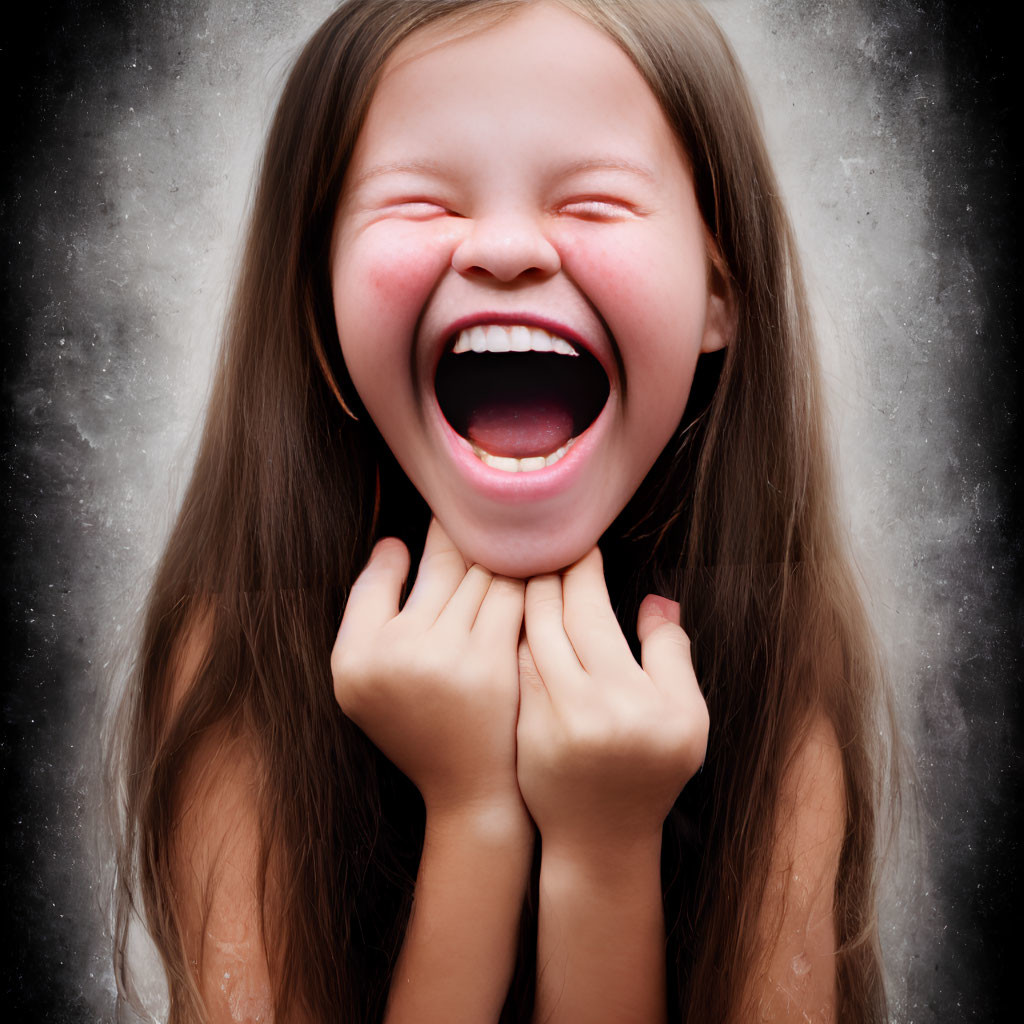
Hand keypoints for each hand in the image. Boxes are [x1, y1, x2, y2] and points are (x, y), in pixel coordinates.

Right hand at [331, 518, 526, 820]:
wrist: (469, 785)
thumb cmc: (418, 722)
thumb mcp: (365, 677)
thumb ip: (370, 606)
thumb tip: (394, 541)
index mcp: (354, 656)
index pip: (383, 571)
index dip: (420, 539)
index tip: (444, 517)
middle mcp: (394, 652)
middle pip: (443, 564)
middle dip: (470, 535)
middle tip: (492, 513)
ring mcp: (445, 657)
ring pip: (481, 574)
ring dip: (503, 551)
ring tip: (519, 530)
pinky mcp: (492, 663)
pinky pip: (510, 596)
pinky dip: (525, 577)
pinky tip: (541, 563)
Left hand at [515, 547, 707, 854]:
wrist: (601, 838)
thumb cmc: (653, 773)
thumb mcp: (688, 717)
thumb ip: (672, 654)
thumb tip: (655, 599)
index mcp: (626, 695)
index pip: (592, 611)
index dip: (582, 571)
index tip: (582, 546)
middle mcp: (580, 705)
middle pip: (550, 617)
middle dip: (546, 574)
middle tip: (546, 545)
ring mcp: (542, 718)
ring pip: (525, 638)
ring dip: (524, 598)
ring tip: (526, 568)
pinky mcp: (518, 729)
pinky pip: (513, 667)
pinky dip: (513, 633)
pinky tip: (513, 613)